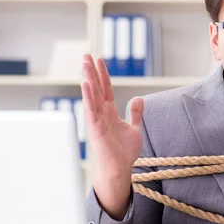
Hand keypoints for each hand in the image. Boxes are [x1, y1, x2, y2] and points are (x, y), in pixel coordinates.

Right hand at [81, 54, 143, 218]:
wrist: (120, 168)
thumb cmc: (124, 151)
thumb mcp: (134, 128)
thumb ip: (135, 113)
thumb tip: (138, 97)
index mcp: (110, 111)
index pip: (106, 88)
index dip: (103, 74)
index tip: (100, 59)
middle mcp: (102, 113)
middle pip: (96, 87)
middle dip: (92, 71)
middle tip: (86, 54)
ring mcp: (97, 119)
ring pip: (92, 95)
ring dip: (88, 78)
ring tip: (85, 63)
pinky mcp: (95, 128)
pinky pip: (91, 109)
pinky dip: (88, 96)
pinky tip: (85, 83)